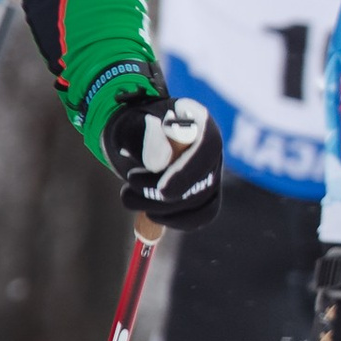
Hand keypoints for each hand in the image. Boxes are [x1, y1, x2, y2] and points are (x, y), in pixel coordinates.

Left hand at [102, 96, 225, 226]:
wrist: (136, 139)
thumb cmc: (132, 128)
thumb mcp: (128, 125)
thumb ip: (141, 137)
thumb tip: (161, 160)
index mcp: (198, 120)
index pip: (208, 146)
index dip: (188, 171)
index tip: (163, 190)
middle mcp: (212, 149)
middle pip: (203, 181)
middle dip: (161, 194)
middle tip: (128, 189)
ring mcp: (212, 173)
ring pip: (199, 204)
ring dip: (159, 209)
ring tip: (129, 197)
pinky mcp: (207, 195)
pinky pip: (199, 217)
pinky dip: (172, 221)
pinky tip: (149, 213)